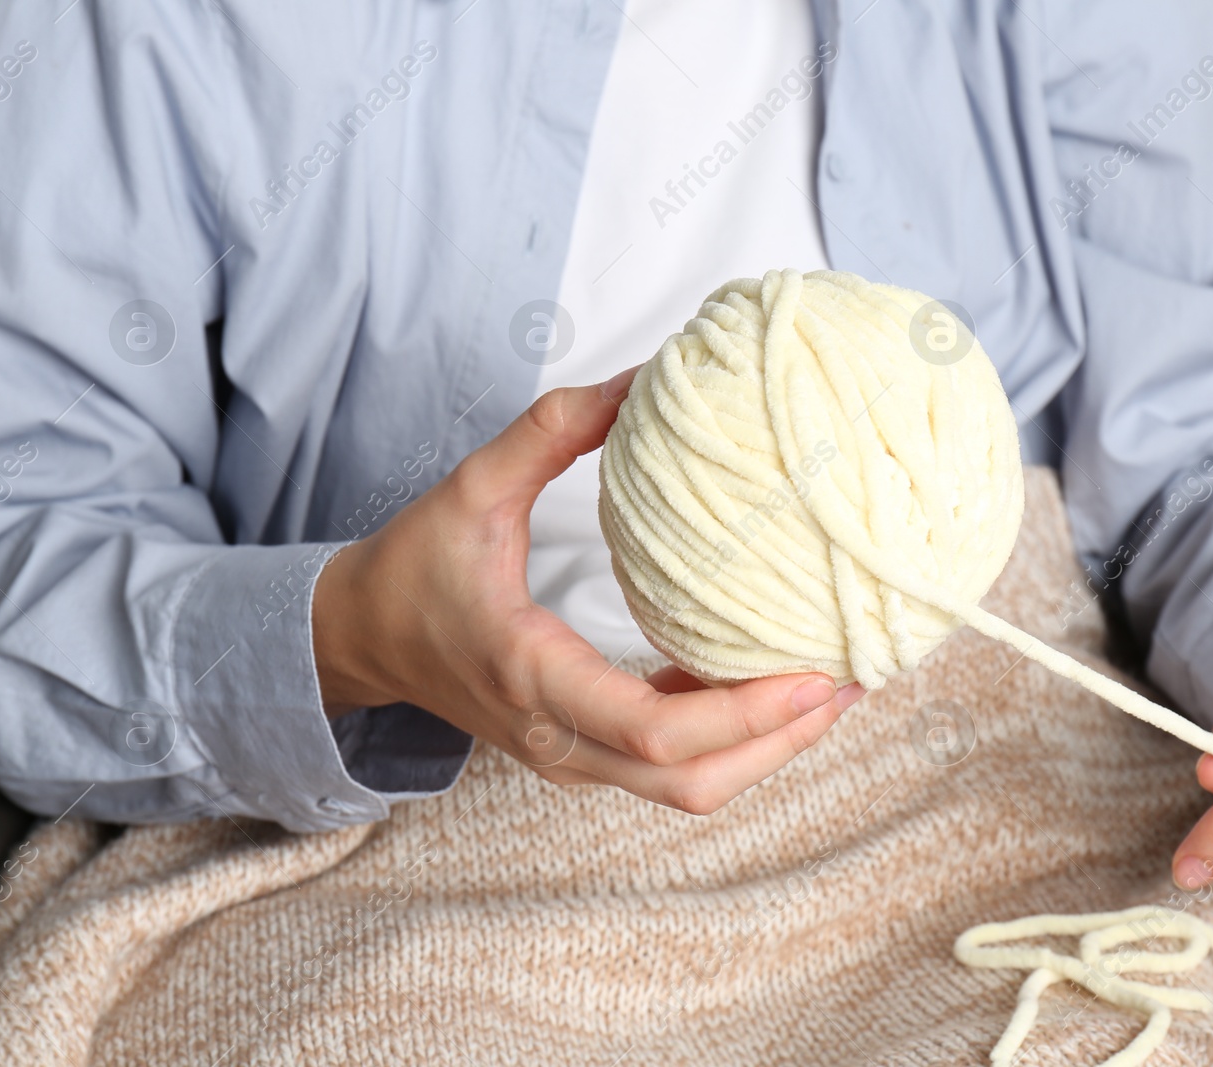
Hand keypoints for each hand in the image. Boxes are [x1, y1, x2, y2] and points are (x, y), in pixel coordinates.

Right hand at [312, 362, 864, 813]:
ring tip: (829, 691)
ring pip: (685, 791)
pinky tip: (768, 689)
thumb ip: (547, 431)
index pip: (652, 730)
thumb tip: (637, 380)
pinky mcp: (578, 755)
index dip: (744, 716)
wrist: (362, 638)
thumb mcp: (471, 488)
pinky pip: (667, 771)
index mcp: (531, 676)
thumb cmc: (414, 568)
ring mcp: (567, 758)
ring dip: (764, 752)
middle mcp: (555, 737)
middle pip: (689, 782)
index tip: (817, 675)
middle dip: (781, 743)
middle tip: (850, 682)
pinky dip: (729, 745)